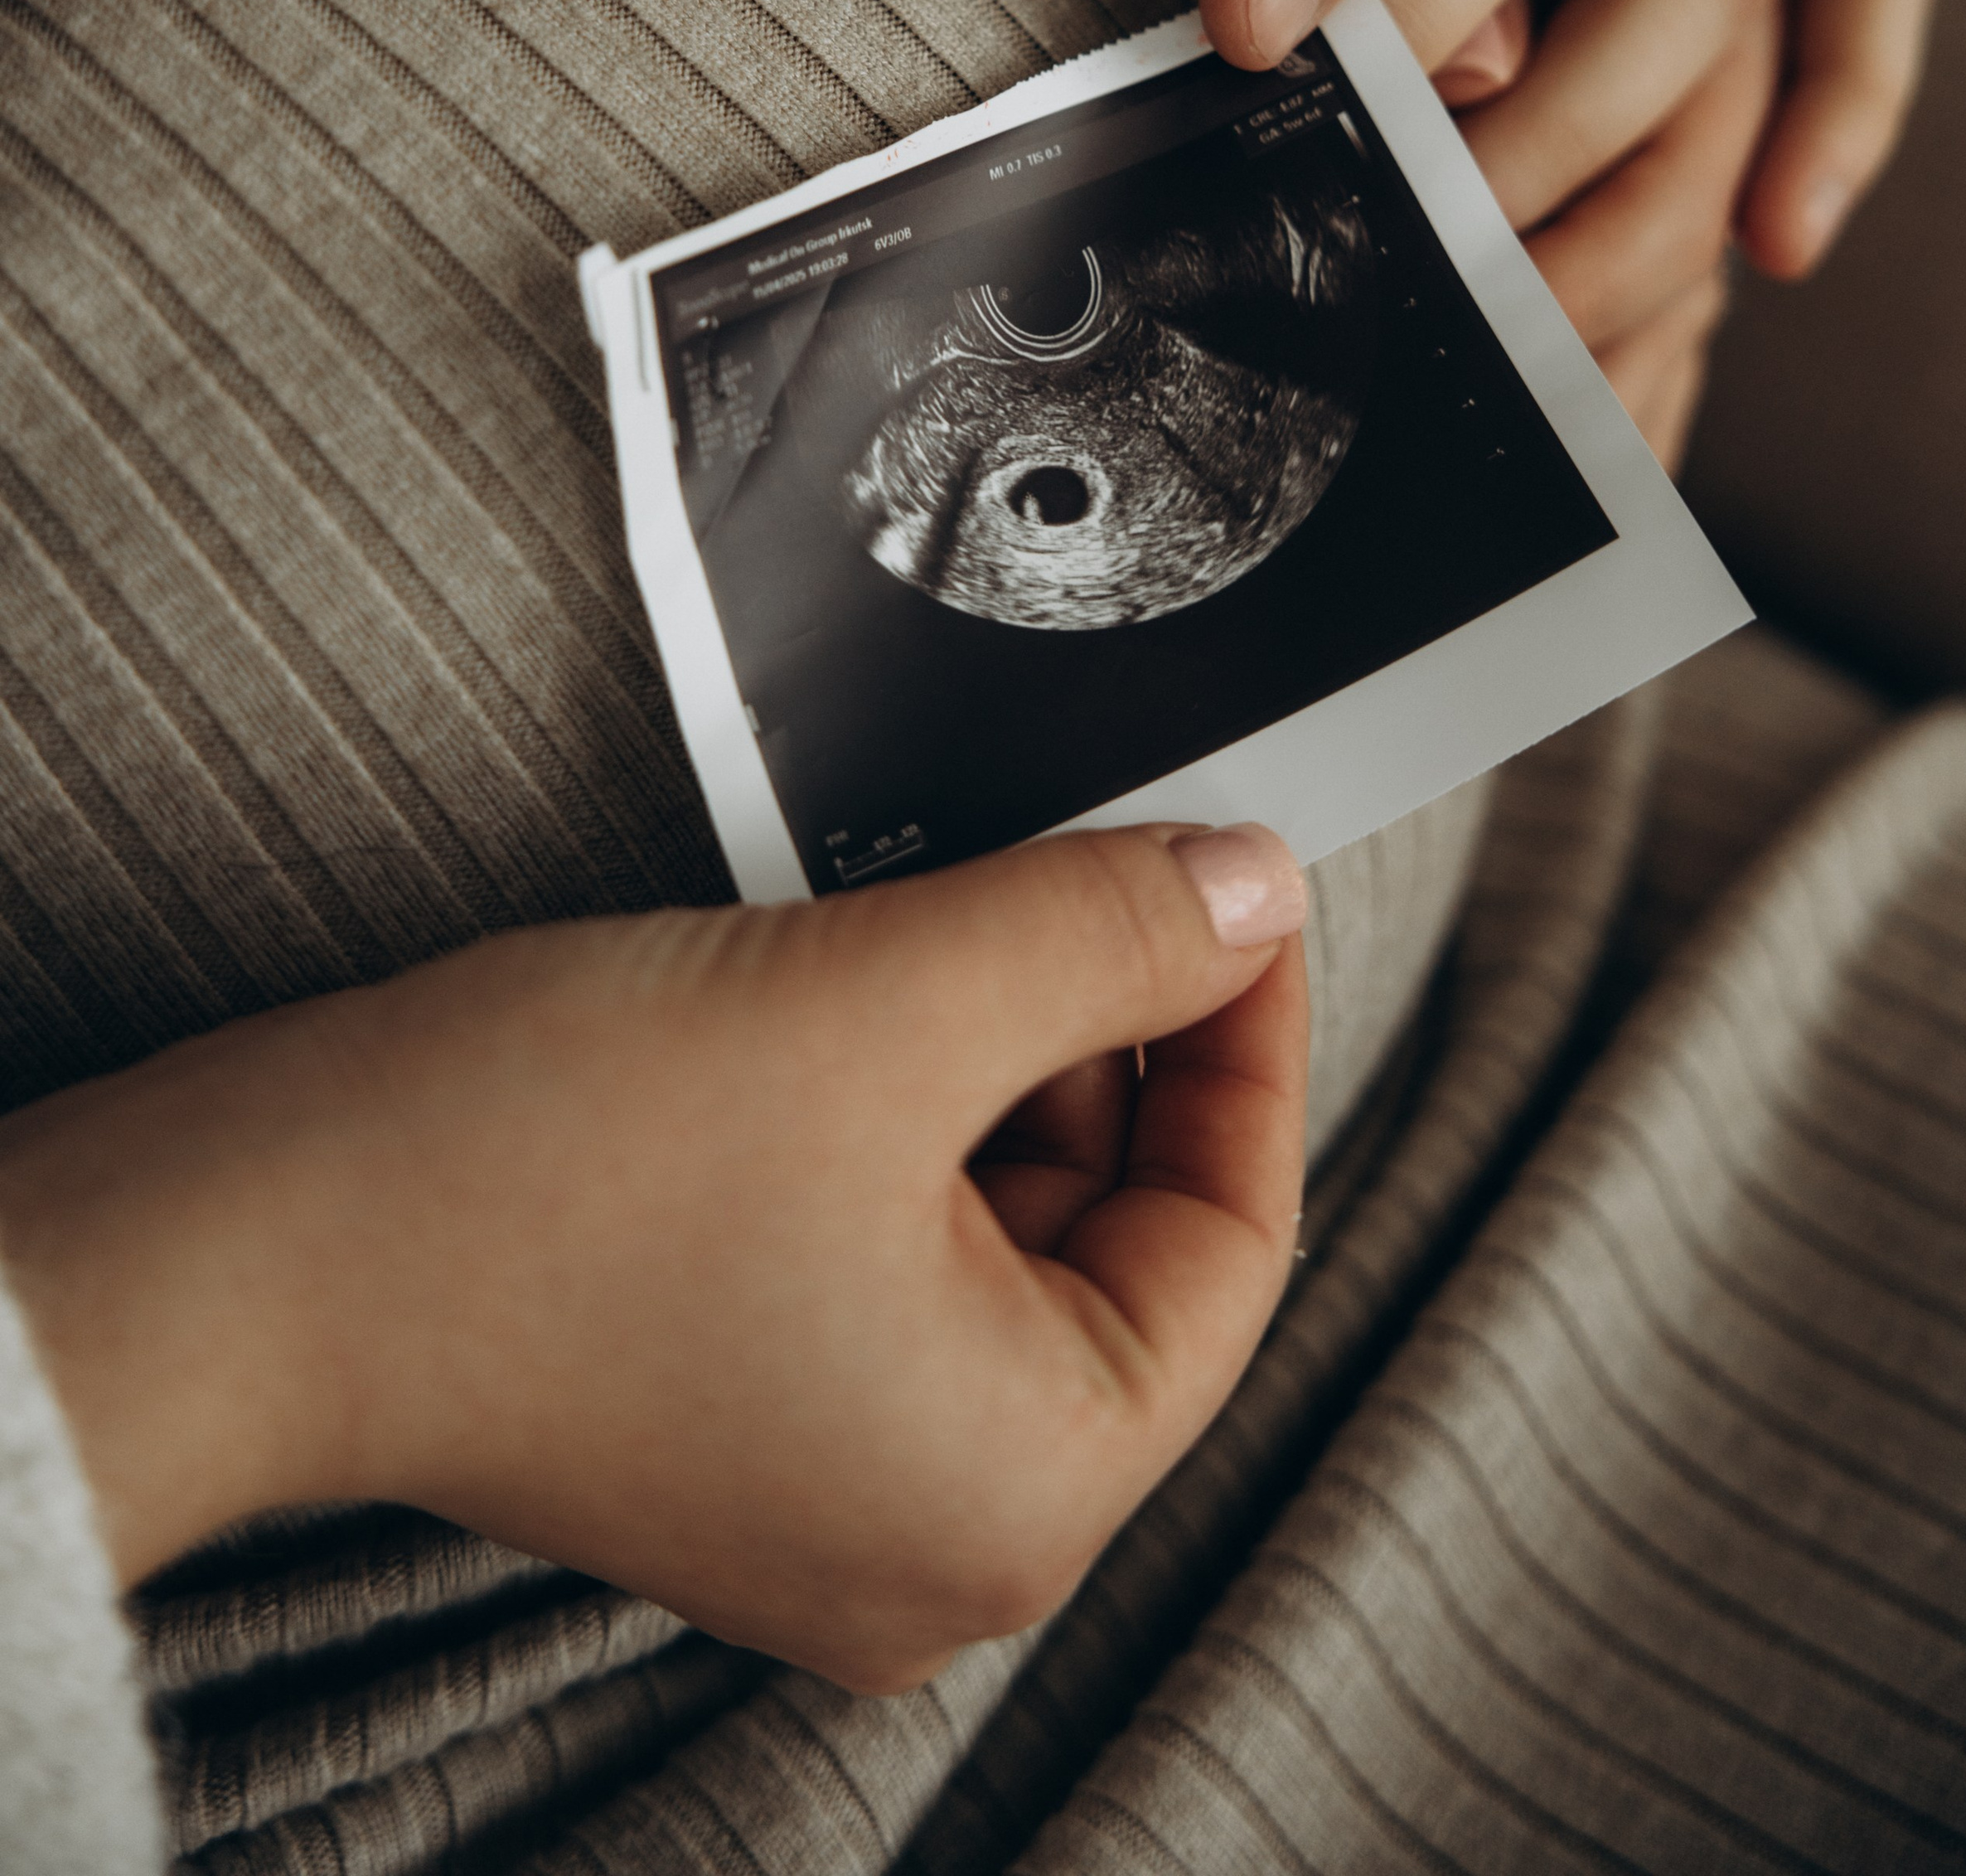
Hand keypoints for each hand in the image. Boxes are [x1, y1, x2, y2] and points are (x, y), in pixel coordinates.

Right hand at [0, 825, 1306, 1691]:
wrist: (258, 1237)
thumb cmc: (542, 1172)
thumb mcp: (887, 1005)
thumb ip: (1108, 938)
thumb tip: (1255, 889)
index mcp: (1020, 1494)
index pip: (1232, 1240)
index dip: (1246, 1032)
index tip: (1236, 890)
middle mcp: (941, 1541)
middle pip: (1117, 1240)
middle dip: (1099, 1039)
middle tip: (1073, 875)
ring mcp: (828, 1496)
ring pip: (999, 1234)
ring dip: (983, 1067)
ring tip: (905, 947)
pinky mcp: (736, 1428)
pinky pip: (890, 1261)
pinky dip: (890, 1126)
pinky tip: (828, 1021)